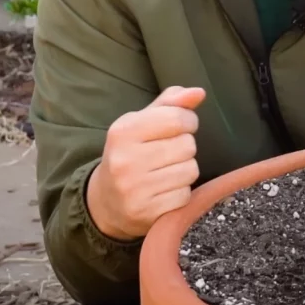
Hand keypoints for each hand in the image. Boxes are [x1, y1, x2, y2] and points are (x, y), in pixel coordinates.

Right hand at [87, 86, 205, 240]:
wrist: (106, 201)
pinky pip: (185, 195)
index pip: (178, 118)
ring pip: (190, 170)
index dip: (188, 122)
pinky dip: (181, 193)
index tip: (181, 127)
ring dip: (185, 170)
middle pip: (188, 145)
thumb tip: (198, 92)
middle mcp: (125, 159)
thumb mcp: (142, 123)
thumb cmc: (132, 153)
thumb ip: (171, 104)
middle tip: (168, 154)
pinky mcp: (146, 212)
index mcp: (123, 131)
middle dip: (185, 148)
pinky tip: (165, 191)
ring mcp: (134, 189)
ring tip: (166, 172)